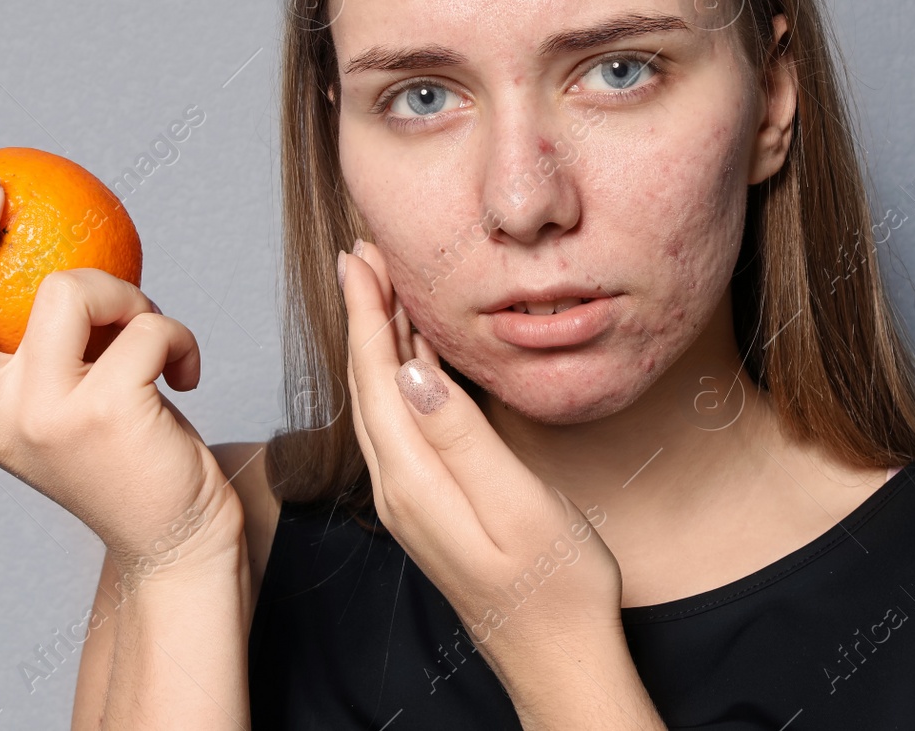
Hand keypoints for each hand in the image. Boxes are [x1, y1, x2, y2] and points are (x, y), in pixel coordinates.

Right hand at [0, 180, 243, 578]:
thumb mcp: (64, 400)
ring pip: (66, 290)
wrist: (177, 537)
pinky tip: (186, 371)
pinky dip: (178, 334)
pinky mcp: (104, 412)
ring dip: (122, 291)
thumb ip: (37, 349)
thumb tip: (39, 242)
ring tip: (144, 327)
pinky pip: (144, 324)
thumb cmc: (127, 455)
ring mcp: (41, 418)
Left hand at [338, 240, 624, 680]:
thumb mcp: (517, 506)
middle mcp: (400, 490)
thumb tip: (414, 373)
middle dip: (363, 314)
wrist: (556, 659)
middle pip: (367, 384)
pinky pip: (400, 427)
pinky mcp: (429, 508)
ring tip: (382, 291)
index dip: (366, 312)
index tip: (358, 257)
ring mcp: (411, 502)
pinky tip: (414, 362)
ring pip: (379, 404)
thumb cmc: (555, 587)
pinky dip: (398, 381)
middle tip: (364, 254)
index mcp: (416, 481)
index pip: (376, 377)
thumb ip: (462, 438)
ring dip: (376, 343)